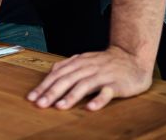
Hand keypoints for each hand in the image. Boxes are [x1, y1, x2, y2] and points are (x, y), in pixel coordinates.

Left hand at [27, 45, 153, 110]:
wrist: (132, 57)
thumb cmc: (106, 62)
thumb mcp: (85, 60)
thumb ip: (69, 65)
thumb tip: (51, 71)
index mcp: (79, 63)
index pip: (58, 74)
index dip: (44, 85)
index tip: (32, 97)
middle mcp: (88, 68)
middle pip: (67, 79)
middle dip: (52, 92)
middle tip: (40, 104)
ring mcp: (103, 75)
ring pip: (84, 85)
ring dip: (71, 96)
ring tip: (59, 106)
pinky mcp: (117, 84)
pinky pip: (107, 92)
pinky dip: (98, 99)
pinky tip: (90, 107)